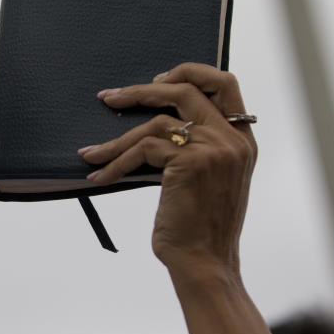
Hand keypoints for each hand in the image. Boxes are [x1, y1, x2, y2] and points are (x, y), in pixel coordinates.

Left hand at [78, 62, 256, 277]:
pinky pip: (143, 149)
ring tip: (92, 153)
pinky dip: (115, 163)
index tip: (158, 78)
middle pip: (185, 89)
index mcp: (242, 140)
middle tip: (110, 97)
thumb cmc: (199, 226)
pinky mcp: (189, 163)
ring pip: (156, 122)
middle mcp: (232, 140)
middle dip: (142, 90)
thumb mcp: (209, 179)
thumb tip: (156, 123)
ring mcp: (213, 149)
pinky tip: (98, 176)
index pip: (224, 83)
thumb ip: (198, 147)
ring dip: (117, 138)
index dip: (190, 72)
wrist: (203, 262)